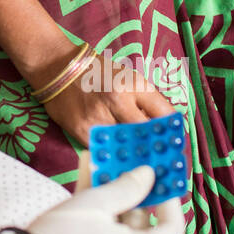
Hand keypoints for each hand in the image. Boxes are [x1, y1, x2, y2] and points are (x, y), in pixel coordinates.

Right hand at [24, 165, 185, 233]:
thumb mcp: (96, 203)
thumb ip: (127, 187)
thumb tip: (148, 174)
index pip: (172, 227)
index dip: (167, 197)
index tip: (158, 175)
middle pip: (142, 225)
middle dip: (133, 190)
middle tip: (125, 161)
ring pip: (120, 228)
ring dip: (111, 196)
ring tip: (100, 162)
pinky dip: (99, 214)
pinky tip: (85, 179)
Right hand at [41, 54, 173, 147]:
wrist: (58, 68)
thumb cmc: (96, 72)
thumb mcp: (126, 77)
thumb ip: (144, 99)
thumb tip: (165, 125)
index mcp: (133, 84)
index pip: (164, 113)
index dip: (173, 131)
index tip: (176, 141)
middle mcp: (118, 100)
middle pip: (148, 134)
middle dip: (156, 147)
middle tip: (163, 159)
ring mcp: (99, 117)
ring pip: (126, 146)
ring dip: (135, 155)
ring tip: (144, 165)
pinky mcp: (82, 130)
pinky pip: (104, 149)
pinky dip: (112, 155)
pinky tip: (119, 160)